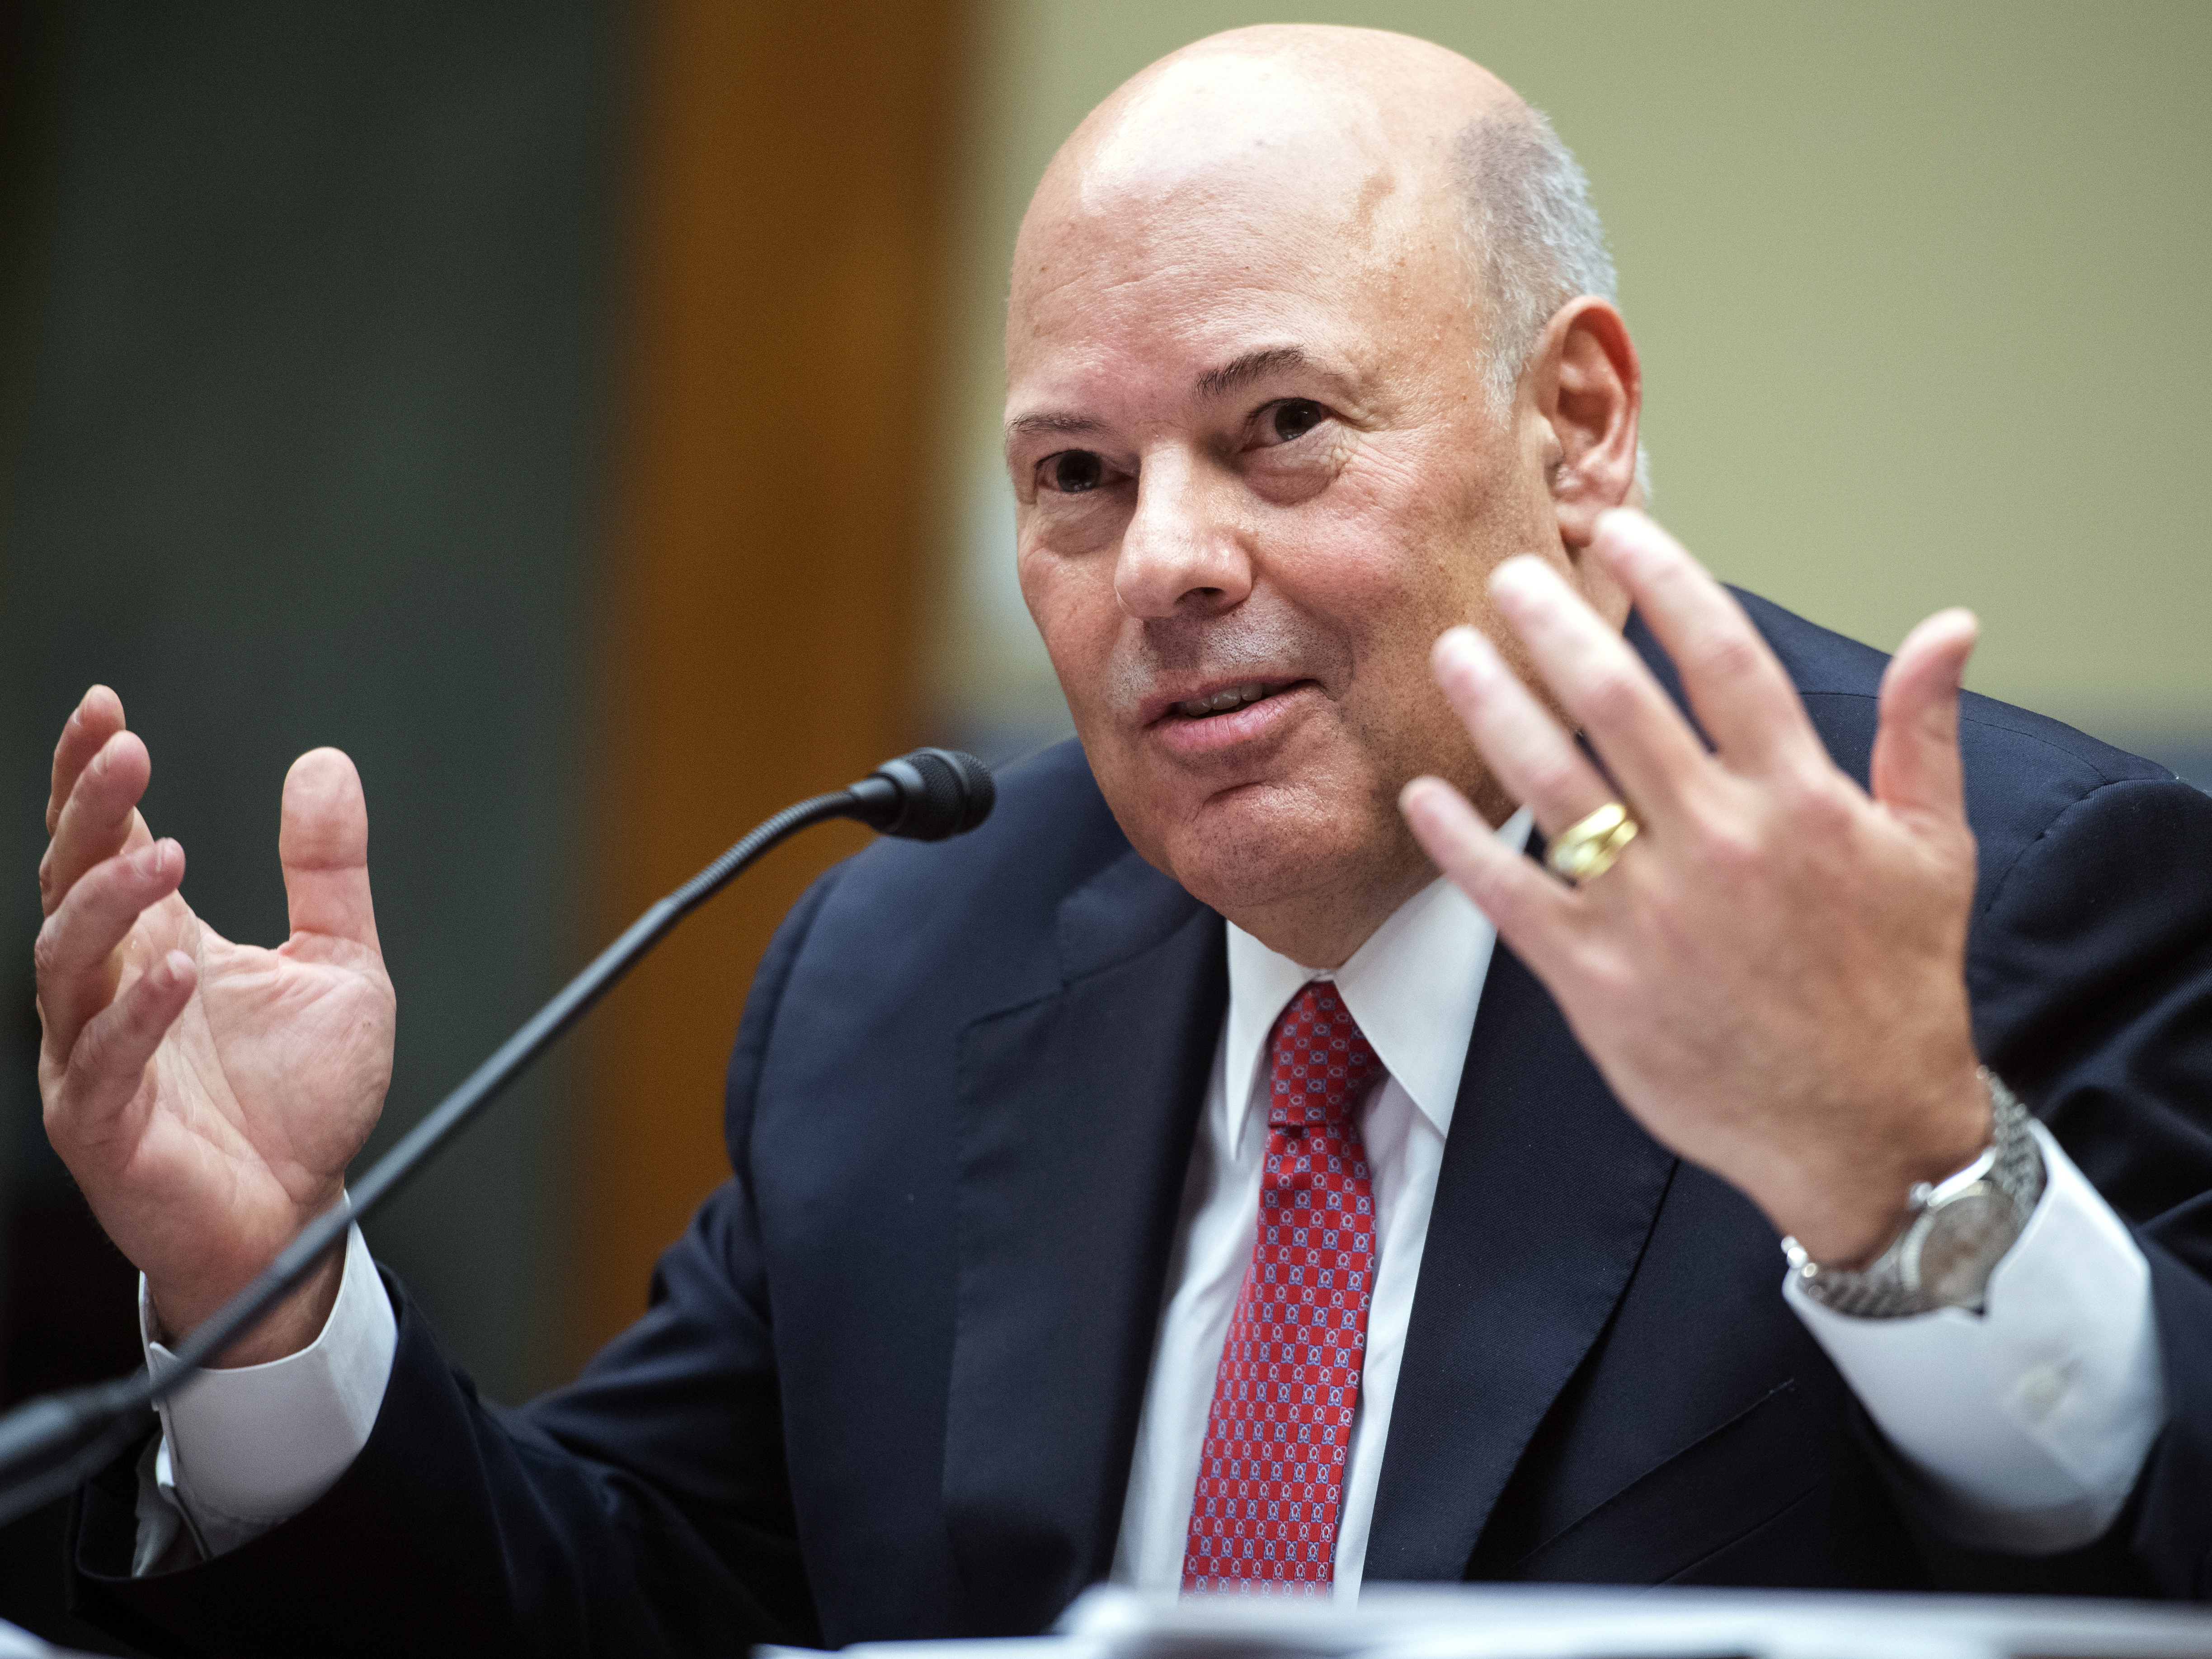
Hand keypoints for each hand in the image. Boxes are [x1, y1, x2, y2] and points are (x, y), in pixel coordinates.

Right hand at [35, 687, 395, 1361]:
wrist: (301, 1207)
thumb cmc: (302, 1095)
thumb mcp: (341, 962)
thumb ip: (328, 870)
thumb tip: (324, 763)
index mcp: (156, 941)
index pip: (104, 841)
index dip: (92, 776)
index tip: (106, 709)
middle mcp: (111, 988)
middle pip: (71, 883)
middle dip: (89, 814)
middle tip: (124, 751)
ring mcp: (96, 1056)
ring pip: (67, 963)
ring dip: (107, 902)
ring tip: (159, 852)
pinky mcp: (104, 1125)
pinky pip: (104, 1063)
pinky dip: (134, 1015)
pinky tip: (171, 974)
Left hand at [1400, 510, 1989, 1265]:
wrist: (1862, 1133)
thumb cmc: (1895, 988)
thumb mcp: (1932, 852)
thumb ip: (1922, 732)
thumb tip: (1948, 627)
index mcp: (1801, 802)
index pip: (1724, 658)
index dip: (1667, 581)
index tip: (1620, 530)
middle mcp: (1720, 845)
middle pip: (1617, 704)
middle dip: (1556, 627)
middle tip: (1510, 574)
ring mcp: (1651, 913)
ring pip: (1550, 784)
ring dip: (1494, 707)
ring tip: (1454, 650)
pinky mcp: (1596, 980)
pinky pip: (1509, 893)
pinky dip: (1459, 840)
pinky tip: (1422, 793)